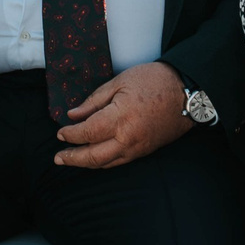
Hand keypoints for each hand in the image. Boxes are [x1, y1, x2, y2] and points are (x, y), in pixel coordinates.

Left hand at [56, 61, 192, 169]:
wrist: (187, 93)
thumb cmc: (155, 81)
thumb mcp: (120, 82)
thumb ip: (95, 101)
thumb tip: (73, 115)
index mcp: (120, 117)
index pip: (88, 132)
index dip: (71, 134)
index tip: (60, 133)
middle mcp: (128, 138)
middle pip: (94, 156)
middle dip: (73, 158)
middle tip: (57, 158)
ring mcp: (137, 148)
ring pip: (106, 163)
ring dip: (85, 164)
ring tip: (70, 161)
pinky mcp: (145, 151)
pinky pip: (119, 162)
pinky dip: (103, 162)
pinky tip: (94, 159)